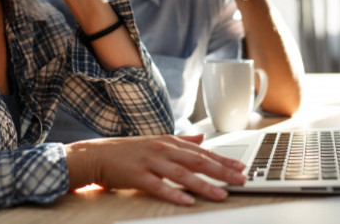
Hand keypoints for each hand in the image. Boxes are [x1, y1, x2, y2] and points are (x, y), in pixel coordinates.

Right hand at [65, 134, 246, 204]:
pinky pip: (158, 186)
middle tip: (240, 180)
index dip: (223, 160)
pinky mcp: (137, 176)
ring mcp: (150, 162)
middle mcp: (163, 150)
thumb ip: (182, 141)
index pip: (202, 152)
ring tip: (221, 194)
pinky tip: (187, 201)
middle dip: (221, 171)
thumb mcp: (157, 142)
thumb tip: (202, 138)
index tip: (241, 168)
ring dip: (203, 185)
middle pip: (197, 161)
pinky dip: (173, 193)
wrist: (97, 155)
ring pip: (182, 174)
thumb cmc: (129, 151)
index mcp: (169, 142)